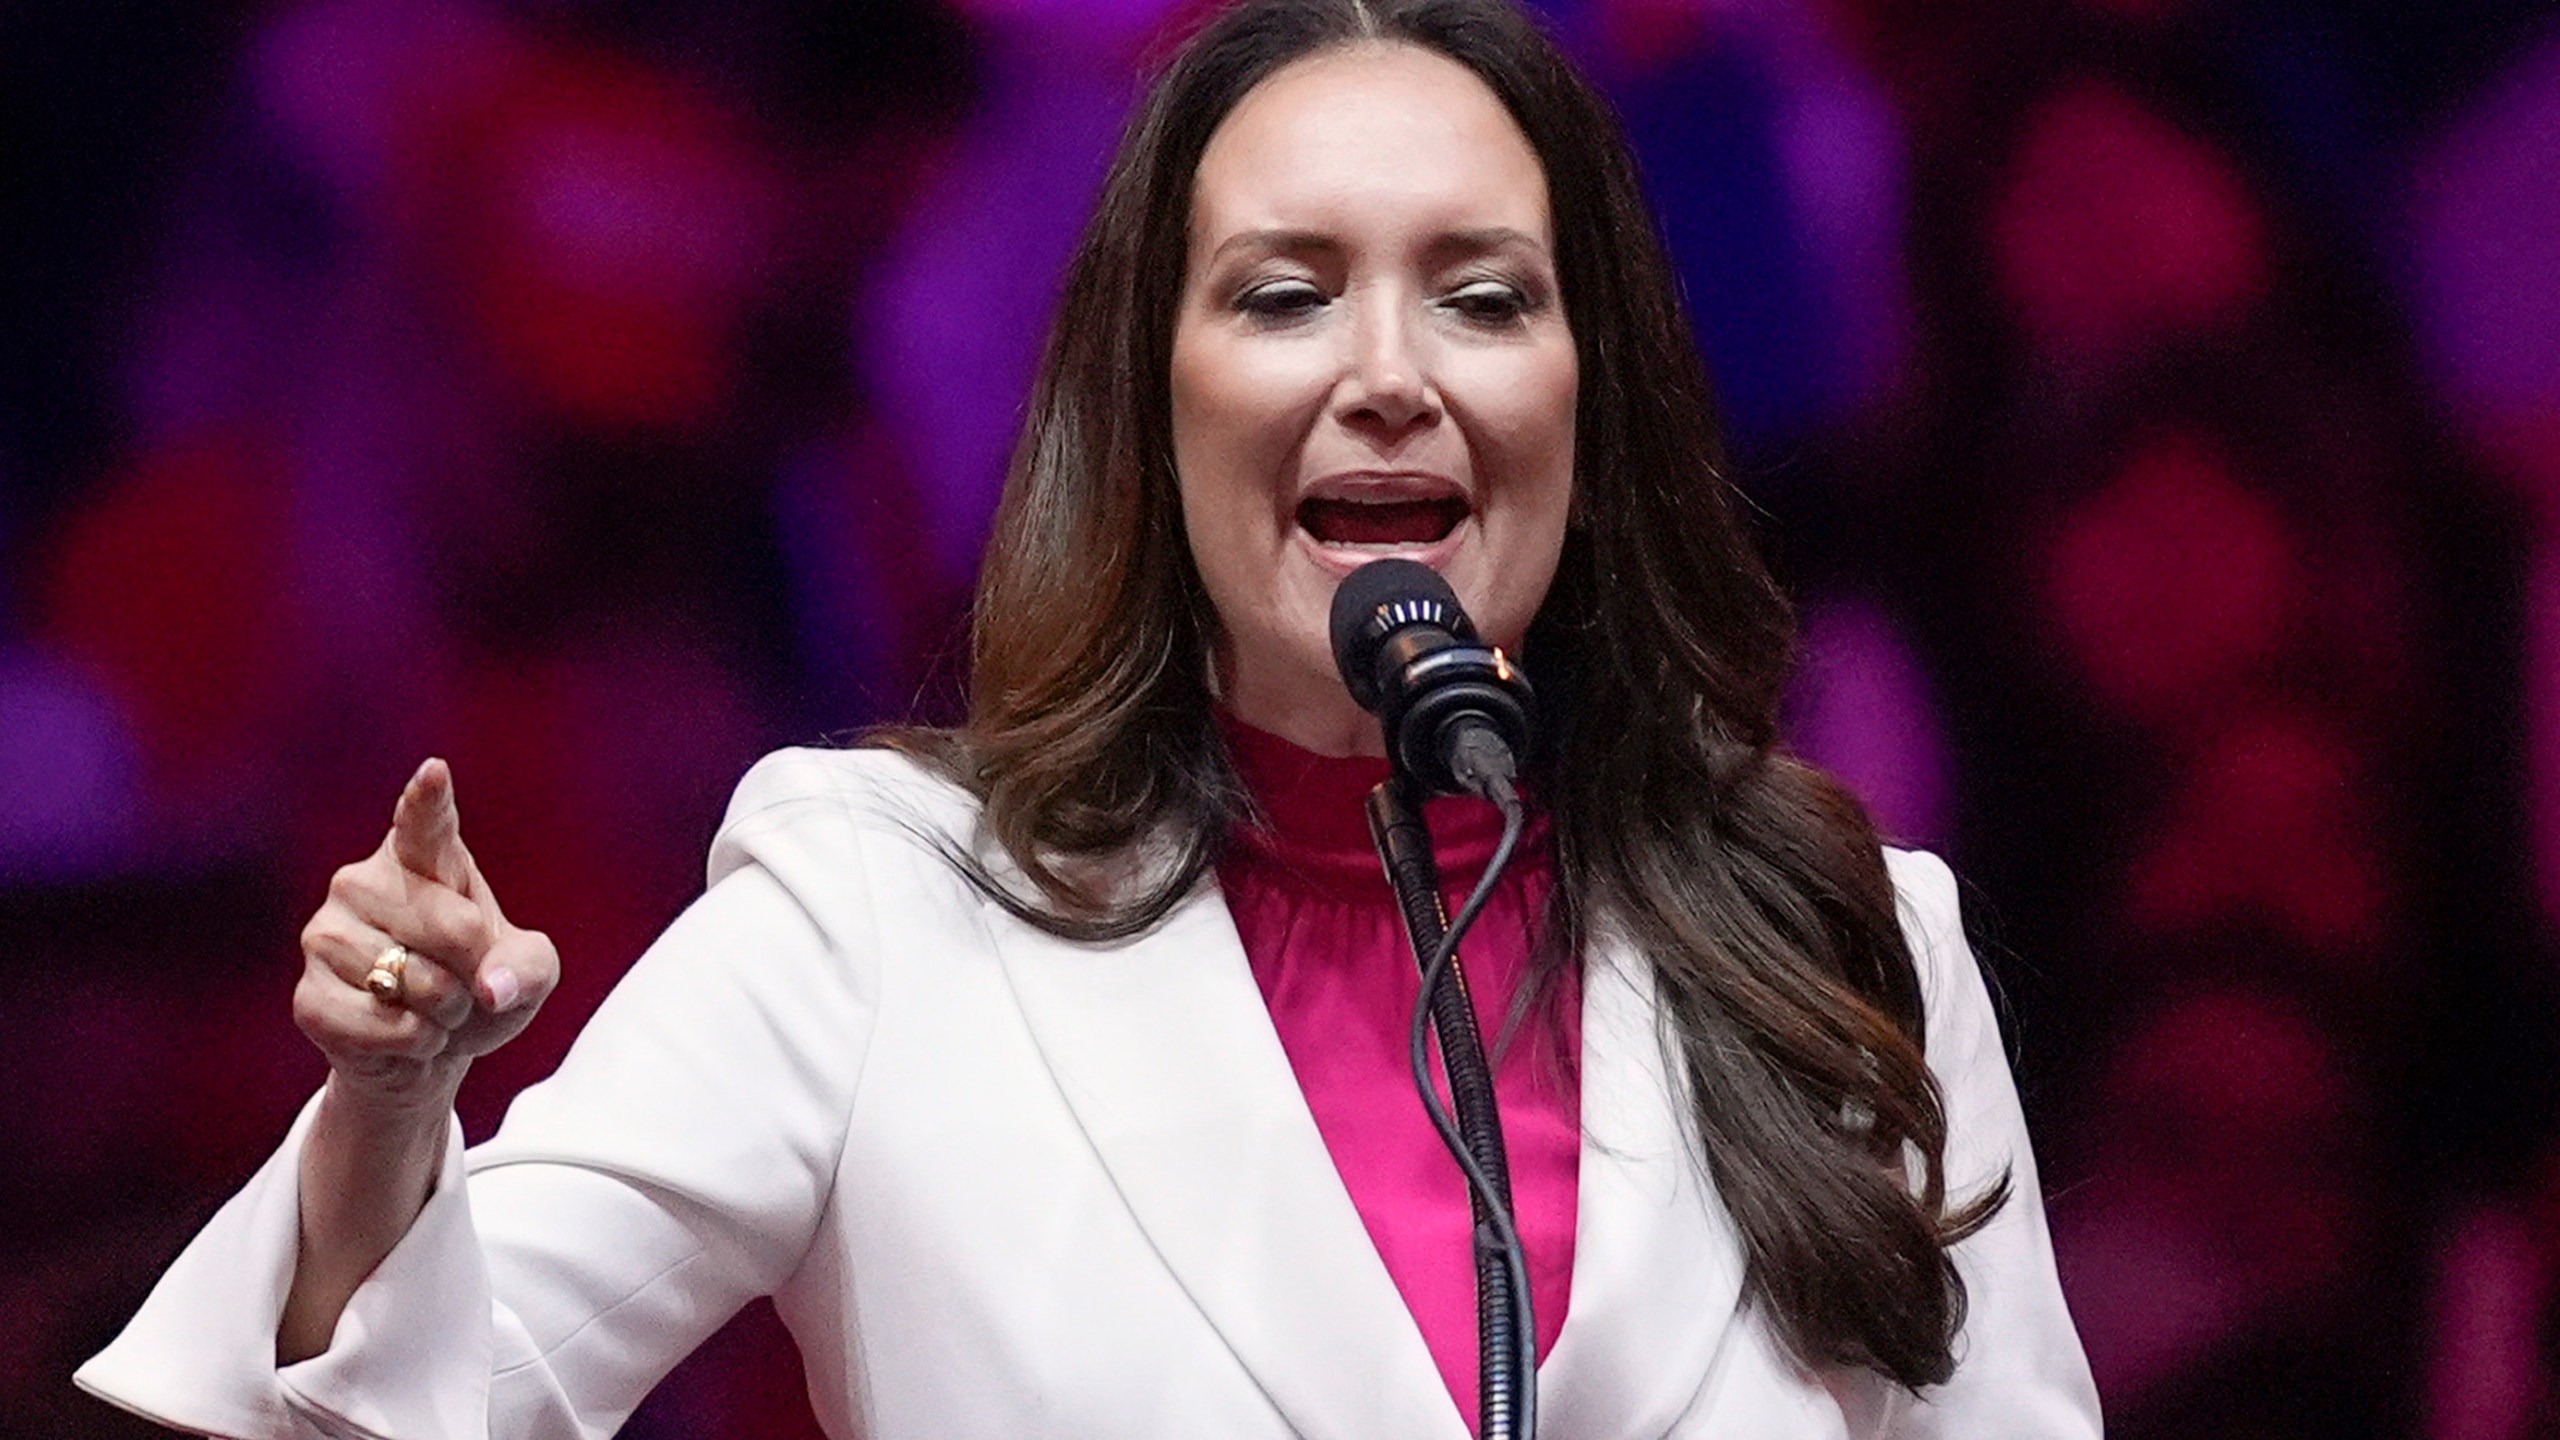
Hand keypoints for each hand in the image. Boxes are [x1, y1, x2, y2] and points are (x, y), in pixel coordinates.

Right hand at [294, 758, 558, 1111]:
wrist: (428, 1050)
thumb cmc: (479, 988)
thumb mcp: (527, 974)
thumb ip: (528, 969)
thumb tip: (493, 988)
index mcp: (422, 858)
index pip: (424, 821)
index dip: (427, 799)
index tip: (434, 772)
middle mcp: (362, 883)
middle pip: (451, 927)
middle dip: (475, 971)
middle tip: (462, 983)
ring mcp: (325, 936)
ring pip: (415, 983)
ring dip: (445, 1014)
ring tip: (430, 1008)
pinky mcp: (307, 997)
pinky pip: (383, 1027)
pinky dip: (413, 1044)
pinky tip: (402, 1036)